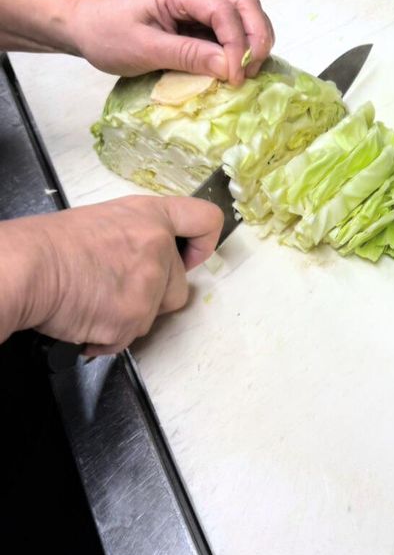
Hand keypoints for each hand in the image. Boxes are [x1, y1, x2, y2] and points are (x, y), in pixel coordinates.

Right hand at [0, 196, 222, 356]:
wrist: (27, 269)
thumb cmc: (54, 245)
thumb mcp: (109, 220)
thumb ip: (143, 235)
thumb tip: (156, 256)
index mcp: (153, 217)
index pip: (205, 221)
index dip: (204, 243)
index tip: (192, 255)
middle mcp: (159, 247)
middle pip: (181, 285)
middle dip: (155, 294)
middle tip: (117, 285)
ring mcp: (149, 285)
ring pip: (155, 314)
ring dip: (131, 315)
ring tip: (96, 298)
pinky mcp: (134, 317)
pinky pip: (130, 337)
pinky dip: (108, 335)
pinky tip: (87, 316)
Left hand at [70, 0, 274, 85]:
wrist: (86, 28)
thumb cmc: (108, 36)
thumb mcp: (145, 49)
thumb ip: (189, 56)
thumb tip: (229, 68)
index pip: (223, 10)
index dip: (237, 44)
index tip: (234, 77)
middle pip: (245, 1)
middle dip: (257, 36)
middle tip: (252, 71)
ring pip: (245, 10)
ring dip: (255, 39)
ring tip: (249, 70)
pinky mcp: (201, 15)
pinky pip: (233, 24)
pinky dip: (243, 43)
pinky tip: (239, 64)